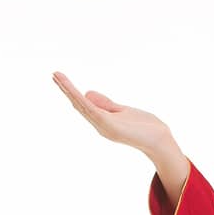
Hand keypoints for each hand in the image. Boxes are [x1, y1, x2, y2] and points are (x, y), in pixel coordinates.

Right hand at [51, 71, 173, 156]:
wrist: (160, 140)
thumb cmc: (145, 128)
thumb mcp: (122, 111)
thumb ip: (106, 104)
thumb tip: (87, 94)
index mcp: (102, 121)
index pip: (83, 104)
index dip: (72, 92)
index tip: (61, 78)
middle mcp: (100, 125)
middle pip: (79, 105)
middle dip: (66, 89)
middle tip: (53, 74)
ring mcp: (104, 127)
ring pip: (82, 106)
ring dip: (69, 91)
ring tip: (57, 76)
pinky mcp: (109, 126)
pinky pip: (92, 110)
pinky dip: (81, 100)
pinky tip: (74, 90)